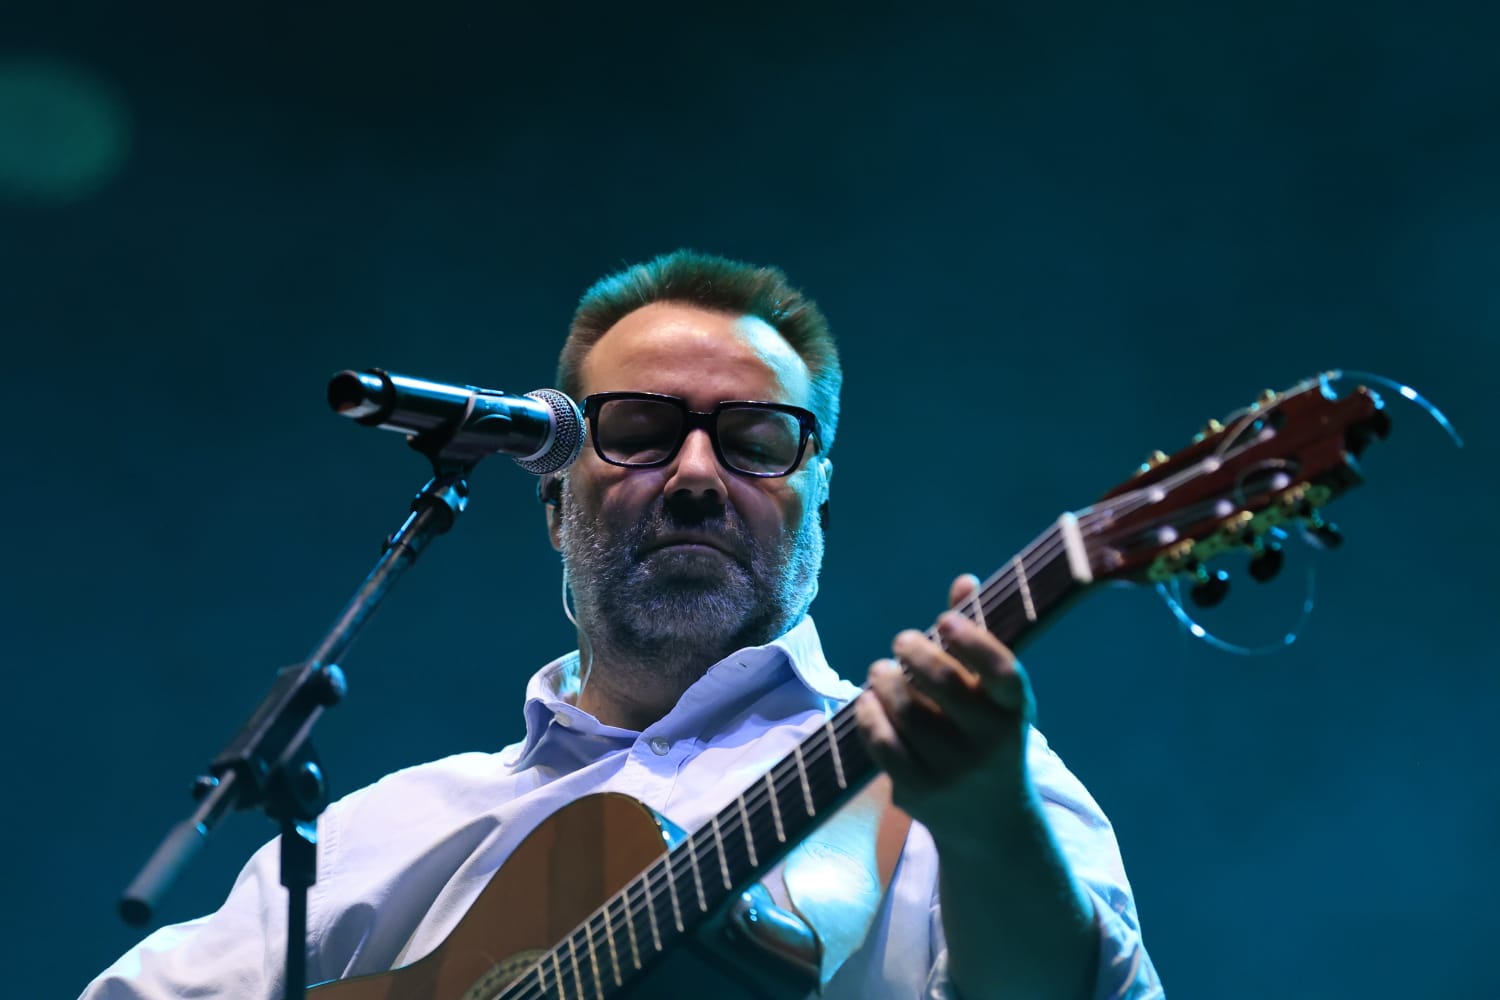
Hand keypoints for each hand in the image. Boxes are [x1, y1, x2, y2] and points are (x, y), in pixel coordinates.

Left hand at [854, 573, 1038, 849]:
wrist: (992, 825)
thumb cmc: (988, 737)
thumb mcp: (994, 697)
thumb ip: (976, 640)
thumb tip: (964, 581)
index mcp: (1016, 712)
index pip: (1001, 671)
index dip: (972, 639)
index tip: (945, 620)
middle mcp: (991, 743)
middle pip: (945, 685)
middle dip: (914, 652)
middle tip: (902, 640)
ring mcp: (955, 771)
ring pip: (908, 711)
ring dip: (885, 680)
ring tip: (881, 671)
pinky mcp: (921, 792)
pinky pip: (883, 744)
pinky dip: (868, 715)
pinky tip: (866, 701)